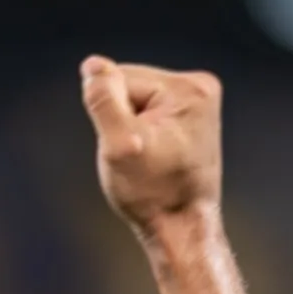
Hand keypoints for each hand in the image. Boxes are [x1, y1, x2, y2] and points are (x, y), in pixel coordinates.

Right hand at [79, 57, 221, 230]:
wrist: (182, 228)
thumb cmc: (152, 193)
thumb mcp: (120, 146)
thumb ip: (104, 102)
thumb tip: (92, 65)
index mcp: (189, 87)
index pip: (119, 79)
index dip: (111, 116)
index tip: (131, 148)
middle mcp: (200, 87)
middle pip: (129, 86)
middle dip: (121, 120)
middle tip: (138, 157)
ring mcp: (199, 102)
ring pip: (136, 102)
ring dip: (129, 129)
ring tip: (148, 160)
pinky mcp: (192, 118)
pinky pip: (148, 113)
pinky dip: (141, 135)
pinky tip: (154, 157)